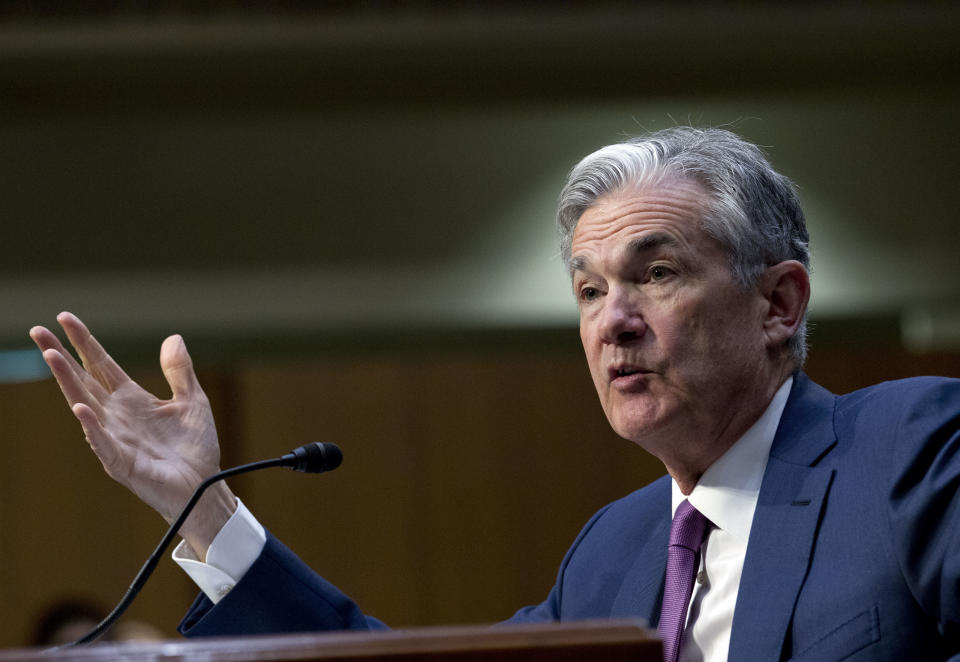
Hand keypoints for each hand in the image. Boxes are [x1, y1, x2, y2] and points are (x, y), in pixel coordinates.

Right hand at [29, 312, 235, 557]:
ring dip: (68, 381)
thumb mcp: (192, 401)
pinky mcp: (122, 462)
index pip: (101, 364)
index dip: (84, 341)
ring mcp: (116, 438)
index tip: (64, 317)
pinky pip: (104, 442)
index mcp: (132, 399)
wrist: (204, 487)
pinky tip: (81, 408)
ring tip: (51, 356)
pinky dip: (92, 426)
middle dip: (61, 356)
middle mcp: (117, 416)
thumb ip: (180, 371)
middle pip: (83, 379)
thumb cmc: (195, 447)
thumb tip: (173, 337)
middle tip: (38, 331)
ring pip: (85, 404)